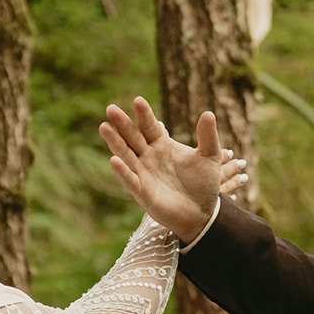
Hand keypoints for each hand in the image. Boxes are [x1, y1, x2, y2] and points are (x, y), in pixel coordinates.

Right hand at [100, 96, 241, 243]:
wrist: (203, 213)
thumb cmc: (204, 185)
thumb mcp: (210, 156)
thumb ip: (207, 136)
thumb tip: (208, 113)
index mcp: (163, 146)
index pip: (150, 126)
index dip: (144, 114)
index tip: (138, 100)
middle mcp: (149, 158)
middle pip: (132, 137)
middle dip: (122, 124)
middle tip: (111, 108)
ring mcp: (144, 174)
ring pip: (126, 154)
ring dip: (115, 142)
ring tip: (103, 127)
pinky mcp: (143, 192)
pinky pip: (130, 180)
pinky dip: (123, 171)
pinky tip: (114, 160)